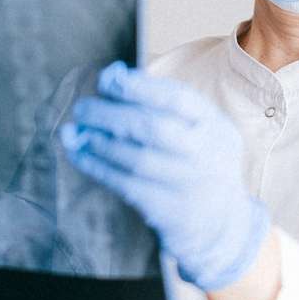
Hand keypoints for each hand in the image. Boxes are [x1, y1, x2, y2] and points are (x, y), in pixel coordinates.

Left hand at [58, 61, 270, 291]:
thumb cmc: (199, 162)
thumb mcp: (201, 128)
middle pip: (152, 128)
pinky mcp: (167, 209)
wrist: (221, 223)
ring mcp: (187, 184)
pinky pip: (125, 184)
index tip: (108, 79)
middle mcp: (205, 154)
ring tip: (77, 131)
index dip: (138, 86)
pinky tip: (81, 155)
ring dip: (98, 141)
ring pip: (135, 158)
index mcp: (215, 126)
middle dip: (110, 114)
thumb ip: (164, 103)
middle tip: (83, 108)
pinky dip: (98, 167)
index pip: (177, 99)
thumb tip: (113, 76)